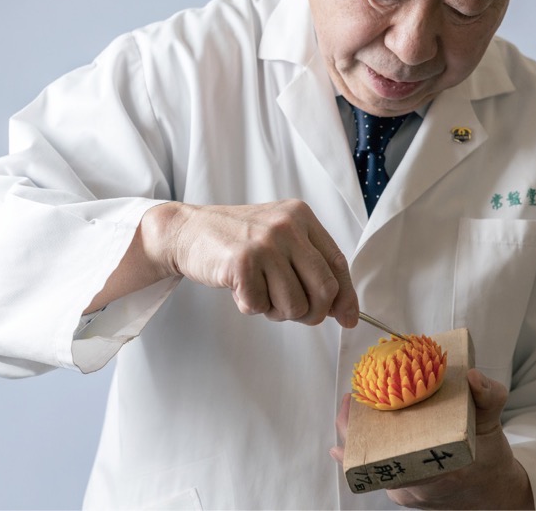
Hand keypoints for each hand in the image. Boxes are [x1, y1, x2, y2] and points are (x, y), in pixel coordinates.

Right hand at [143, 199, 358, 326]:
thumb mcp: (279, 238)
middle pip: (324, 289)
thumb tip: (342, 310)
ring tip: (260, 292)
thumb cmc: (236, 239)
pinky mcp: (241, 263)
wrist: (188, 230)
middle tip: (294, 313)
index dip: (346, 296)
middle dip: (313, 313)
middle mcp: (287, 226)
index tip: (347, 318)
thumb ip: (309, 265)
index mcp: (301, 217)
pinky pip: (261, 306)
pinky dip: (251, 306)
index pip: (337, 263)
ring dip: (277, 311)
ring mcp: (264, 244)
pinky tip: (239, 287)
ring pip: (295, 305)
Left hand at [331, 369, 534, 509]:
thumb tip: (472, 375)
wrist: (494, 494)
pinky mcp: (403, 494)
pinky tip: (349, 439)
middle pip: (371, 461)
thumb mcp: (492, 425)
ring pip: (369, 468)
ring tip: (351, 409)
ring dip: (358, 440)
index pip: (393, 458)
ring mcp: (408, 495)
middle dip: (354, 430)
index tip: (355, 404)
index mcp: (442, 474)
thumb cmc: (490, 458)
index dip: (366, 433)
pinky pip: (375, 474)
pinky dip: (362, 454)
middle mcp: (419, 490)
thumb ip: (488, 397)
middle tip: (349, 400)